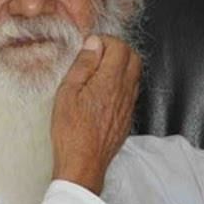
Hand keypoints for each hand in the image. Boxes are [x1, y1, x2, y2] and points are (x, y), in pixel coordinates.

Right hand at [50, 35, 141, 194]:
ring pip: (135, 73)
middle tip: (97, 55)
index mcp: (109, 81)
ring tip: (98, 72)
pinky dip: (121, 81)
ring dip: (120, 65)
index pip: (120, 47)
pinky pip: (132, 90)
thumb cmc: (71, 129)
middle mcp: (125, 91)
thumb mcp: (67, 92)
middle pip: (134, 57)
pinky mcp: (127, 116)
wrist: (83, 162)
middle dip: (117, 49)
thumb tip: (93, 43)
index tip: (90, 47)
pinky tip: (103, 90)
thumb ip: (83, 65)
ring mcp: (129, 104)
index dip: (105, 41)